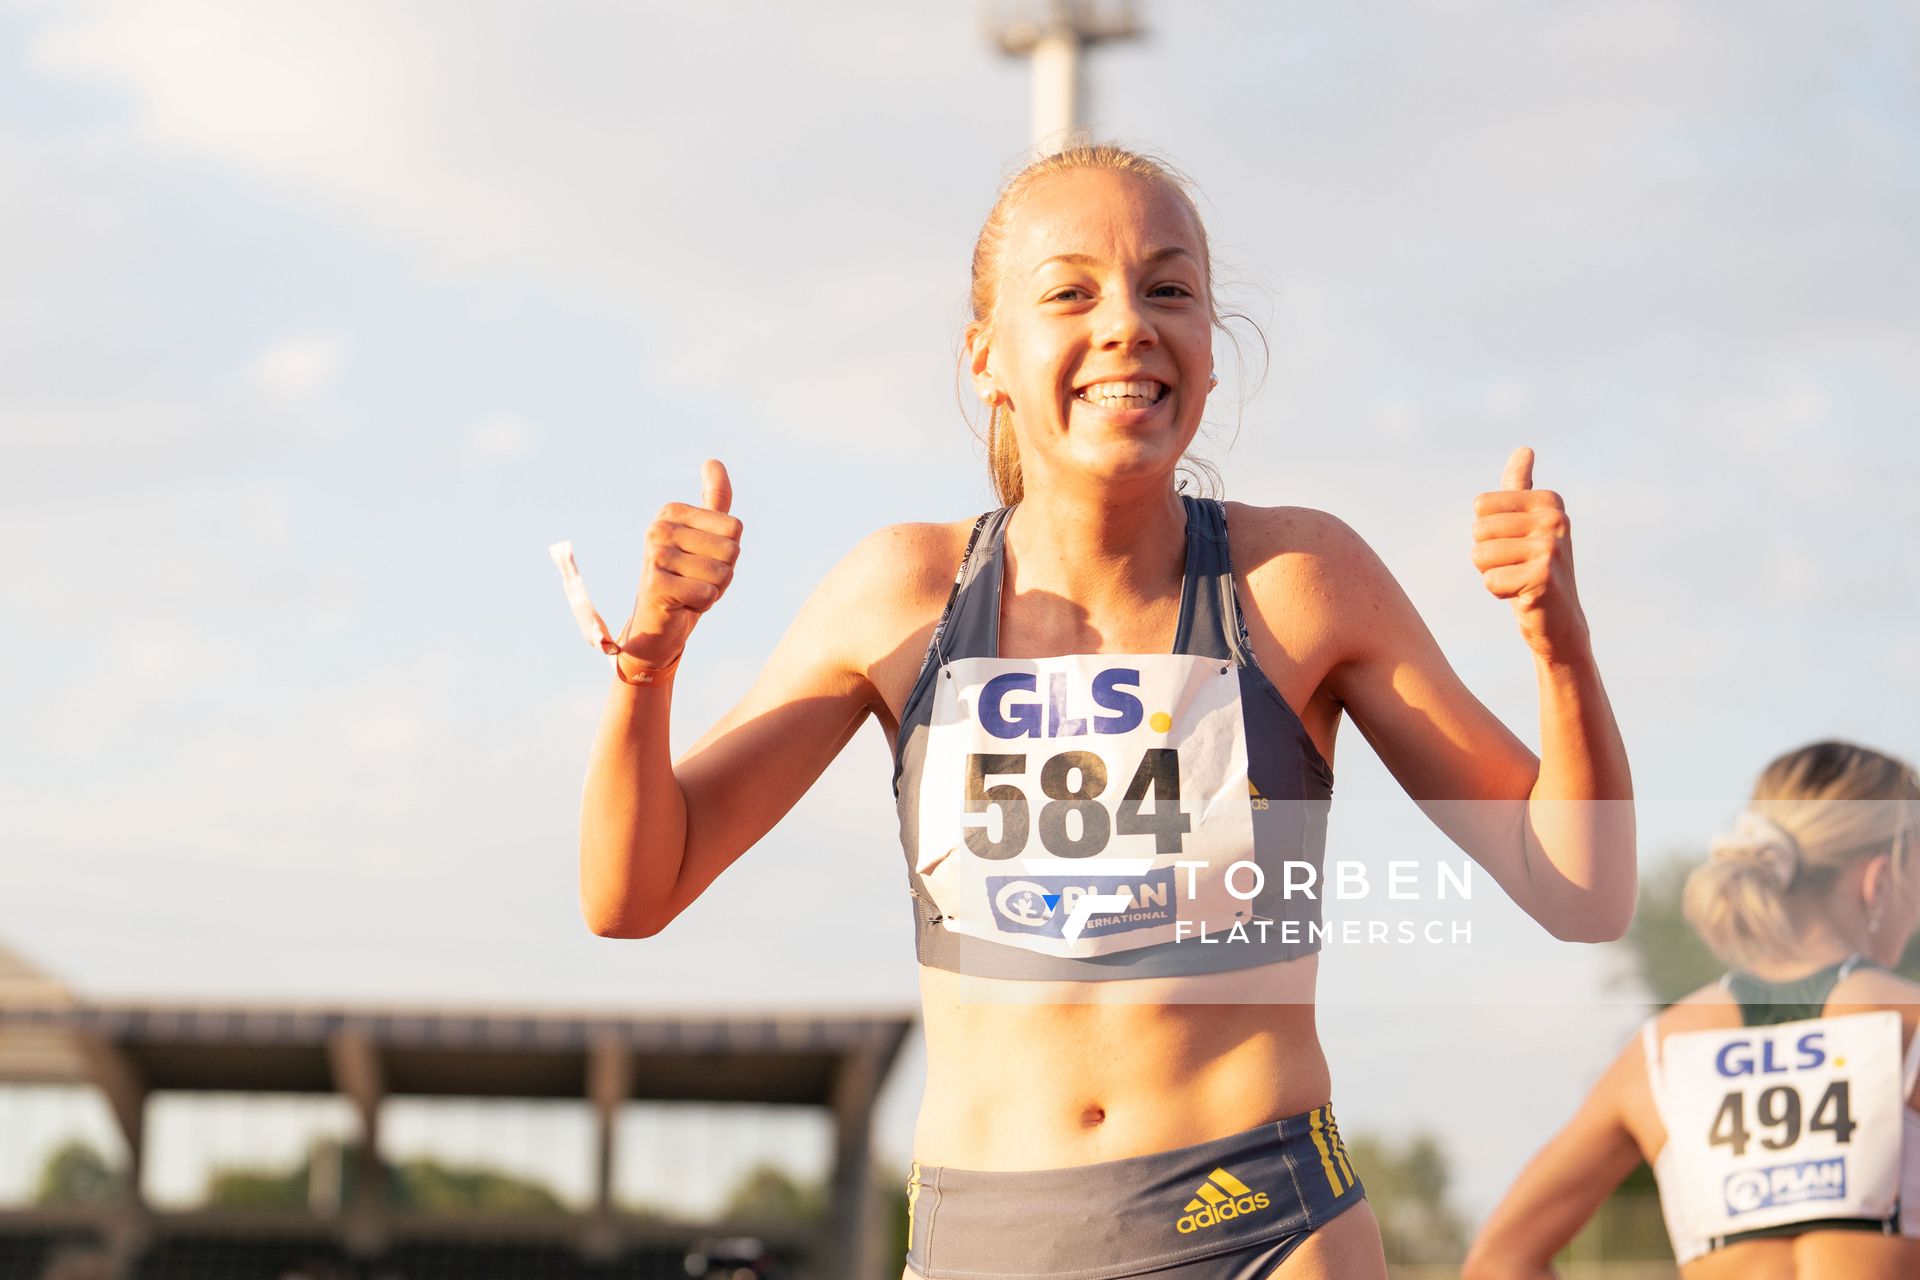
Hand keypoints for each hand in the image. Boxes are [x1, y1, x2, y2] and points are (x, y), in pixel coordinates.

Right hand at [618, 460, 741, 670]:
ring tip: (688, 591)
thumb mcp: (706, 538)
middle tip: (695, 581)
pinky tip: (681, 604)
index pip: (735, 527)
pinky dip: (702, 605)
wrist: (657, 626)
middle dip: (723, 574)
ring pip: (721, 572)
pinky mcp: (656, 584)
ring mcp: (655, 555)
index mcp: (672, 511)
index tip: (702, 561)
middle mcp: (659, 527)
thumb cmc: (686, 579)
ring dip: (713, 590)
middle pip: (731, 549)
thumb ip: (713, 501)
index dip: (728, 553)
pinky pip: (707, 593)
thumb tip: (713, 461)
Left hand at [1471, 447, 1588, 662]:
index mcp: (1549, 500)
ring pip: (1480, 555)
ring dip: (1492, 574)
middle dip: (1487, 555)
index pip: (1481, 505)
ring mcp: (1551, 547)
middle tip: (1517, 566)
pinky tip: (1524, 595)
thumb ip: (1521, 487)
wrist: (1559, 620)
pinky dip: (1500, 592)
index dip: (1488, 531)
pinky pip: (1490, 580)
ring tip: (1519, 579)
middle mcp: (1555, 518)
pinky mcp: (1544, 576)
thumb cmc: (1534, 568)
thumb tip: (1524, 450)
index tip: (1516, 544)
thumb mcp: (1528, 524)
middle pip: (1477, 529)